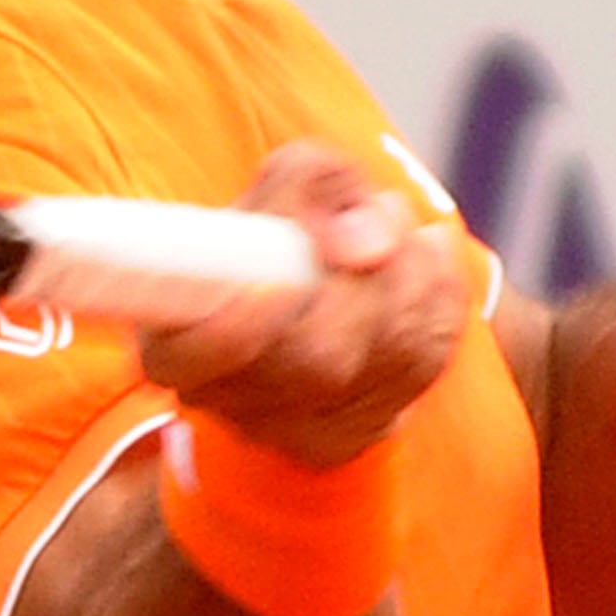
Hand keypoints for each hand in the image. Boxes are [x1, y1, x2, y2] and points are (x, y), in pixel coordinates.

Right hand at [141, 143, 464, 468]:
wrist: (315, 290)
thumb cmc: (279, 233)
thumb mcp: (284, 182)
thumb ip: (312, 182)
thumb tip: (365, 242)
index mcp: (174, 342)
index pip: (197, 356)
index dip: (243, 327)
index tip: (286, 281)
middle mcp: (229, 399)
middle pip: (317, 358)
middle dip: (368, 278)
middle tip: (386, 215)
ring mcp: (295, 428)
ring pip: (382, 361)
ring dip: (414, 277)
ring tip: (406, 227)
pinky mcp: (356, 433)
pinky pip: (423, 366)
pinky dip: (440, 300)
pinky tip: (428, 260)